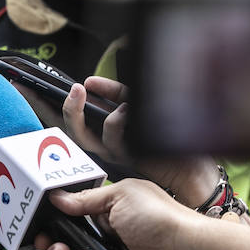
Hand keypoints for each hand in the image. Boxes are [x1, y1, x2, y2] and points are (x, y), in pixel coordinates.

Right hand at [61, 77, 223, 208]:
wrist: (192, 166)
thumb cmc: (168, 137)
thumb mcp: (137, 106)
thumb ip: (117, 94)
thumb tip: (93, 83)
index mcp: (106, 132)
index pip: (75, 119)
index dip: (58, 106)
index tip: (57, 88)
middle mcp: (106, 145)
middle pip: (73, 131)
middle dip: (68, 108)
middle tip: (74, 89)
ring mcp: (115, 153)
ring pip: (85, 138)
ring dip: (84, 112)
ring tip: (92, 91)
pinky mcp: (127, 158)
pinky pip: (113, 140)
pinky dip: (116, 121)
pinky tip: (125, 108)